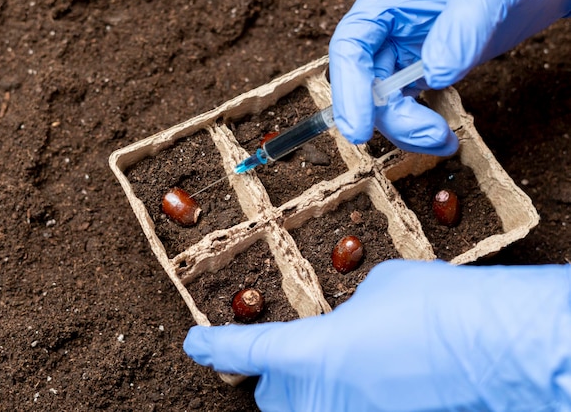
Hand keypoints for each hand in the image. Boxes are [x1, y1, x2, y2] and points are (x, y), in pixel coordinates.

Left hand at [184, 259, 570, 410]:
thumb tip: (352, 325)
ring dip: (317, 392)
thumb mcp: (379, 291)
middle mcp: (321, 399)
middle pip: (273, 399)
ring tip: (346, 365)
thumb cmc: (434, 307)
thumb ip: (349, 312)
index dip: (215, 348)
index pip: (243, 351)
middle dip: (277, 378)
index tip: (196, 343)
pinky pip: (352, 410)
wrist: (494, 348)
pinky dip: (355, 396)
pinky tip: (380, 376)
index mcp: (307, 354)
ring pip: (313, 410)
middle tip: (296, 356)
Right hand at [329, 0, 570, 154]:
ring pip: (383, 104)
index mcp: (385, 4)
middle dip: (394, 119)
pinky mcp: (415, 73)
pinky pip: (405, 108)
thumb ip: (461, 31)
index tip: (359, 130)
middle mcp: (385, 31)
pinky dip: (420, 128)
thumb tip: (436, 75)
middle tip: (433, 136)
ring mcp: (399, 54)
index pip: (351, 48)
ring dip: (409, 131)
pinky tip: (443, 138)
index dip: (350, 91)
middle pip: (366, 84)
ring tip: (445, 142)